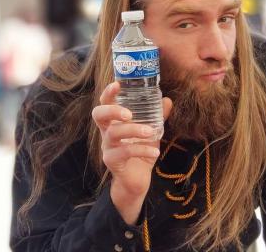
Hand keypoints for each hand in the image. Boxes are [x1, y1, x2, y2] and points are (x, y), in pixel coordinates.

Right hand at [92, 81, 171, 223]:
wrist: (136, 181)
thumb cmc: (141, 152)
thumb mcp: (151, 132)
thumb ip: (157, 117)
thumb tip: (167, 100)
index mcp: (114, 122)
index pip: (105, 103)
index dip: (108, 93)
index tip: (117, 84)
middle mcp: (107, 132)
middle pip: (98, 115)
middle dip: (112, 110)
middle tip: (129, 113)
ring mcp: (107, 147)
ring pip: (113, 134)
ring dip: (133, 130)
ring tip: (150, 132)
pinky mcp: (112, 162)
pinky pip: (125, 153)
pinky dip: (142, 150)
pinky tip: (155, 151)